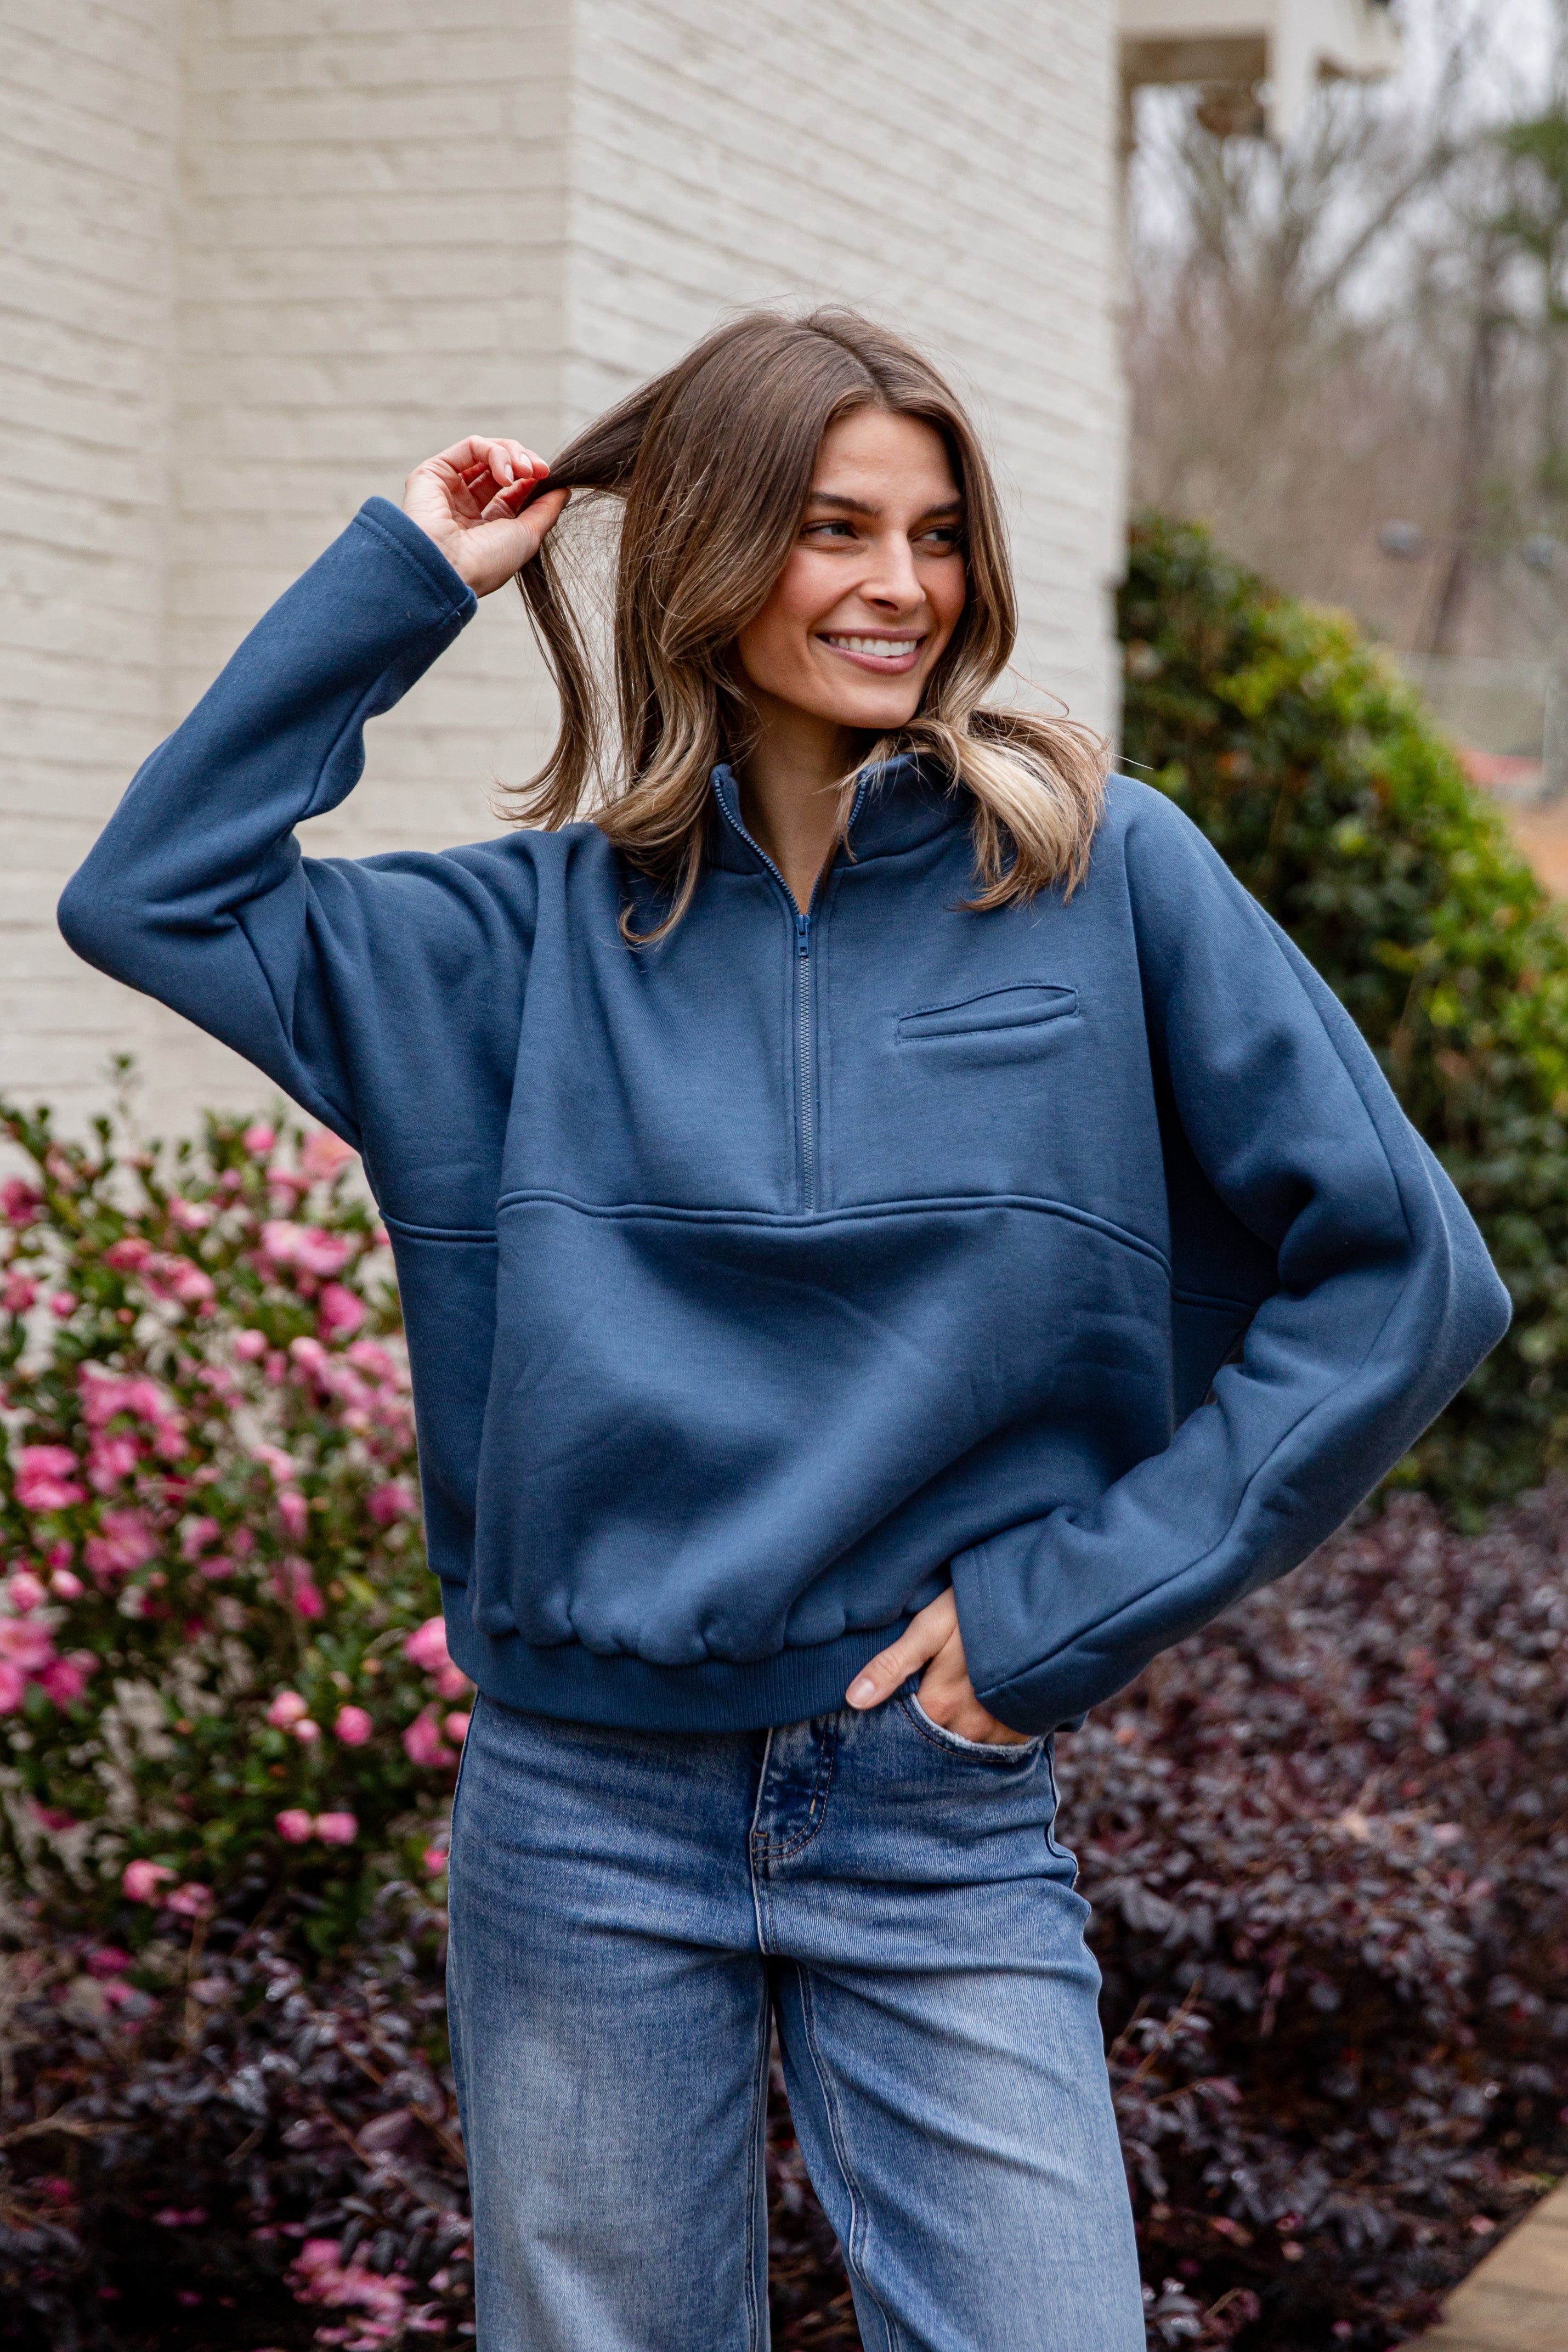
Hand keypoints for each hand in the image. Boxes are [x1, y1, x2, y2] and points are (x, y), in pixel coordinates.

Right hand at [401, 437, 569, 596]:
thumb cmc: (486, 562)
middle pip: (500, 467)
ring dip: (512, 455)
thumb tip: (563, 490)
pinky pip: (471, 447)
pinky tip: (505, 473)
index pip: (513, 491)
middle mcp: (466, 506)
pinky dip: (494, 452)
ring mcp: (449, 488)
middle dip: (525, 463)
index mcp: (486, 526)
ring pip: (486, 452)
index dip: (532, 479)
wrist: (449, 569)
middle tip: (540, 470)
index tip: (549, 477)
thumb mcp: (527, 537)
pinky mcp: (433, 472)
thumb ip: (546, 511)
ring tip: (524, 471)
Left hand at [845, 1588, 1032, 1744]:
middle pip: (935, 1741)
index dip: (896, 1717)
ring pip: (965, 1746)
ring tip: (955, 1704)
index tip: (895, 1703)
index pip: (904, 1729)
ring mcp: (1001, 1733)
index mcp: (940, 1704)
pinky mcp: (1026, 1730)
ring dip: (956, 1732)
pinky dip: (985, 1733)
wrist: (1050, 1604)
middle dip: (926, 1729)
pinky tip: (980, 1711)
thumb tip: (854, 1700)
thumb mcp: (931, 1626)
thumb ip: (893, 1664)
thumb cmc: (981, 1609)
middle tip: (928, 1698)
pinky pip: (997, 1746)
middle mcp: (970, 1728)